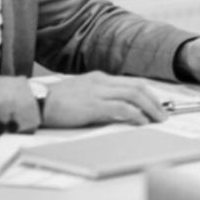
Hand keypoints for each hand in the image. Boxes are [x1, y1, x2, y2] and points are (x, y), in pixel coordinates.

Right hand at [42, 72, 168, 127]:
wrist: (35, 101)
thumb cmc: (55, 101)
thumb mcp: (81, 93)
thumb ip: (98, 96)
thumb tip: (117, 109)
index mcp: (99, 78)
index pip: (132, 82)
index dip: (148, 93)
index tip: (158, 104)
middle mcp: (101, 81)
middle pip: (138, 86)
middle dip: (155, 100)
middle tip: (163, 113)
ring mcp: (97, 92)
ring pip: (134, 95)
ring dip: (150, 107)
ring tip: (158, 119)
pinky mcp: (92, 105)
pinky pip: (121, 108)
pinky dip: (136, 114)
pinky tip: (142, 122)